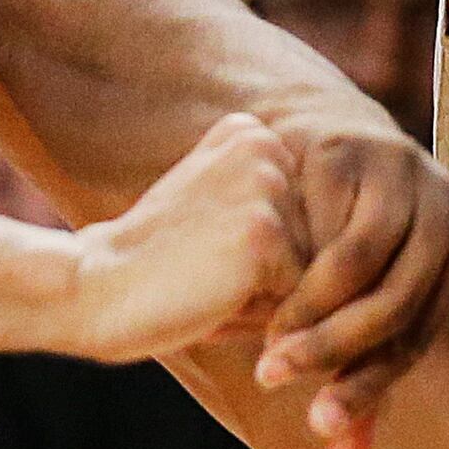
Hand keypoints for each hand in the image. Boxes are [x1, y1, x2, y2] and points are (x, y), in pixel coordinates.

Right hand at [74, 113, 304, 360]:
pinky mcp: (265, 236)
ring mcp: (267, 188)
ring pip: (313, 272)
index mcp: (252, 131)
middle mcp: (265, 146)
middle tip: (200, 267)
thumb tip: (357, 237)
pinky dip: (260, 317)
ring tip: (207, 280)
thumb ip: (275, 201)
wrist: (91, 287)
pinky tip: (210, 297)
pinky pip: (299, 300)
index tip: (202, 243)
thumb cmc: (157, 266)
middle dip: (273, 276)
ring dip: (269, 297)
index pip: (311, 214)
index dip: (263, 250)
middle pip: (318, 241)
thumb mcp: (217, 207)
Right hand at [248, 122, 448, 448]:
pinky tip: (263, 290)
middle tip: (275, 376)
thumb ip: (362, 381)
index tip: (315, 421)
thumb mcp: (362, 310)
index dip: (366, 386)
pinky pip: (324, 219)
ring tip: (268, 341)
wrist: (322, 149)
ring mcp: (409, 173)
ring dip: (309, 312)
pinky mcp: (359, 148)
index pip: (417, 338)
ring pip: (359, 265)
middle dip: (332, 351)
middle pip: (395, 302)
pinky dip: (296, 263)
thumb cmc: (346, 247)